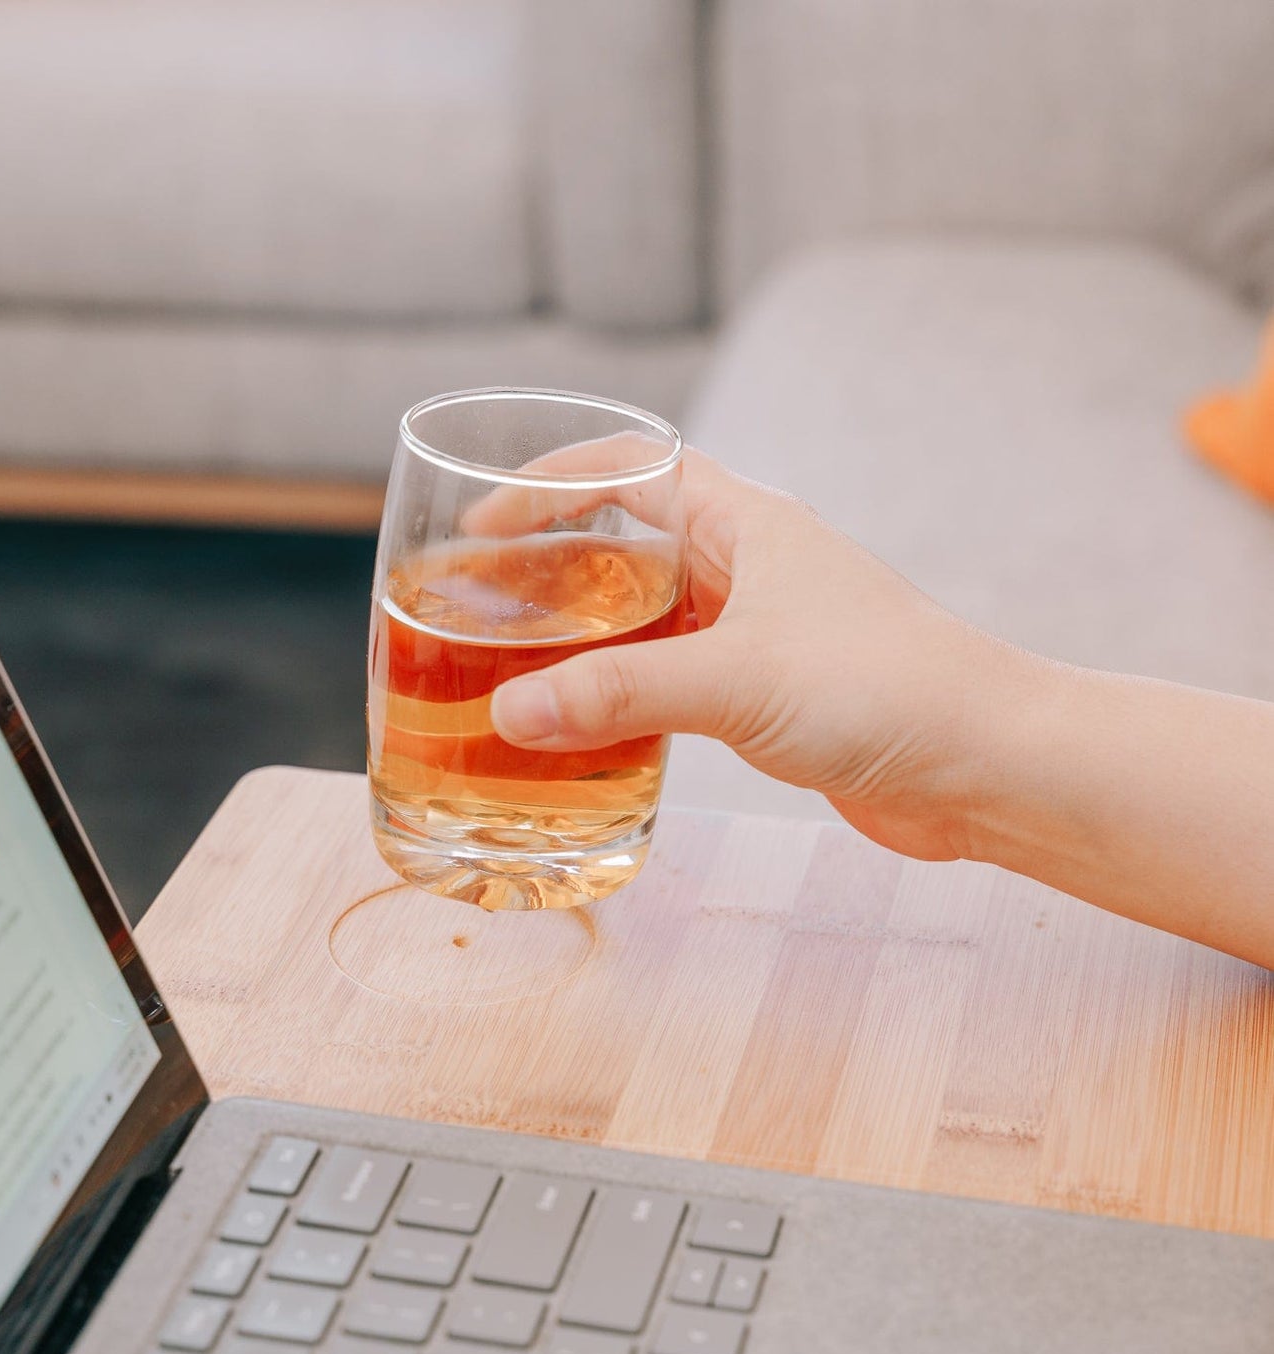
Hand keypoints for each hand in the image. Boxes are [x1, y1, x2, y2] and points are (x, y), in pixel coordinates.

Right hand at [483, 440, 1027, 861]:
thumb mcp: (736, 680)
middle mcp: (751, 566)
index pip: (628, 469)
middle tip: (484, 612)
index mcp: (746, 523)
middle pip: (628, 544)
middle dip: (553, 572)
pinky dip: (629, 694)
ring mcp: (765, 630)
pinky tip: (594, 728)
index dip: (549, 485)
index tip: (482, 526)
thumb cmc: (885, 690)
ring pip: (652, 616)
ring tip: (521, 672)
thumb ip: (618, 693)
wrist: (988, 765)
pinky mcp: (774, 694)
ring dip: (589, 638)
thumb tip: (508, 715)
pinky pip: (679, 678)